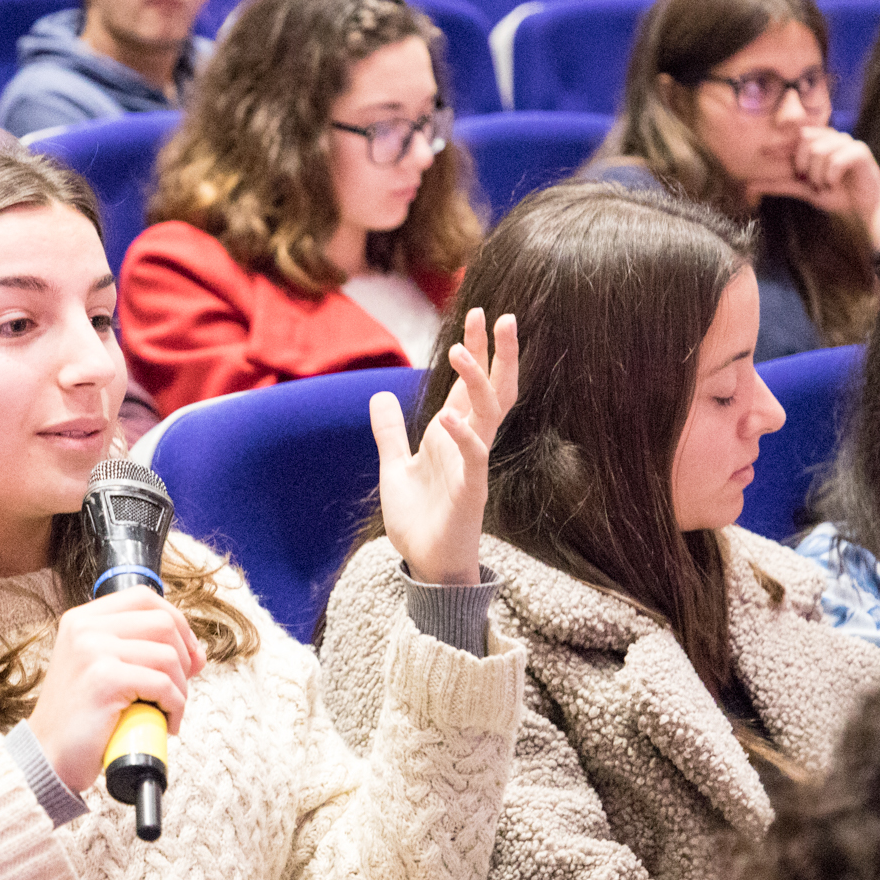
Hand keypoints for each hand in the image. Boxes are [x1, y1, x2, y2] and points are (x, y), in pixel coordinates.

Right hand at [28, 588, 204, 792]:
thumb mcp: (106, 672)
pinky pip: (163, 685)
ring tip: (168, 710)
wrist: (49, 756)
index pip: (143, 597)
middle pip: (163, 622)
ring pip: (168, 656)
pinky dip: (175, 706)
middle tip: (178, 689)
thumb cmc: (81, 718)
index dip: (176, 621)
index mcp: (82, 620)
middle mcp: (85, 628)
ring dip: (181, 688)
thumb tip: (198, 654)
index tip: (186, 653)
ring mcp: (93, 651)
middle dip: (184, 658)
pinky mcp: (105, 679)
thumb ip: (143, 653)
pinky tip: (166, 723)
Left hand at [372, 308, 518, 584]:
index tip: (476, 314)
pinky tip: (446, 416)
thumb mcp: (396, 467)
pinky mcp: (471, 492)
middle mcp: (469, 445)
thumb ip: (391, 433)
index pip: (469, 385)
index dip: (475, 350)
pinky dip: (462, 436)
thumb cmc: (419, 520)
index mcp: (453, 436)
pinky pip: (474, 458)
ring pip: (488, 415)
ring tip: (459, 352)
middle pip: (493, 390)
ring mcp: (474, 467)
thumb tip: (380, 396)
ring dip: (476, 382)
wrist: (426, 565)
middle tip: (499, 316)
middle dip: (498, 354)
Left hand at [755, 127, 879, 250]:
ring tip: (826, 185)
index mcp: (820, 144)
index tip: (762, 152)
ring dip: (818, 175)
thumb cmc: (835, 195)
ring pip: (820, 150)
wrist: (862, 209)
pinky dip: (831, 176)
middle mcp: (833, 139)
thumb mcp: (803, 190)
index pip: (797, 138)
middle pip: (806, 139)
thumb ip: (779, 184)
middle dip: (802, 164)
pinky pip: (837, 159)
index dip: (780, 144)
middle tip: (809, 181)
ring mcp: (848, 143)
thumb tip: (749, 186)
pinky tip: (836, 184)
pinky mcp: (861, 152)